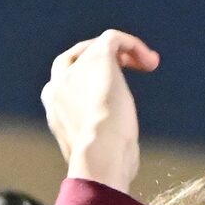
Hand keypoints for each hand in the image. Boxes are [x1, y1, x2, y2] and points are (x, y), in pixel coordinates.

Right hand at [41, 29, 158, 192]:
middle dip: (99, 58)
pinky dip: (133, 45)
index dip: (87, 79)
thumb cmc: (102, 166)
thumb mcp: (96, 156)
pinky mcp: (98, 58)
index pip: (64, 81)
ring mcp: (76, 70)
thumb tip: (124, 165)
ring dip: (124, 52)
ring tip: (147, 64)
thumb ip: (101, 147)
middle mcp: (58, 85)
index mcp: (54, 108)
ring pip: (97, 45)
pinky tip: (150, 63)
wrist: (100, 155)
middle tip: (126, 66)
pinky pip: (113, 38)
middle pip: (73, 57)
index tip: (110, 92)